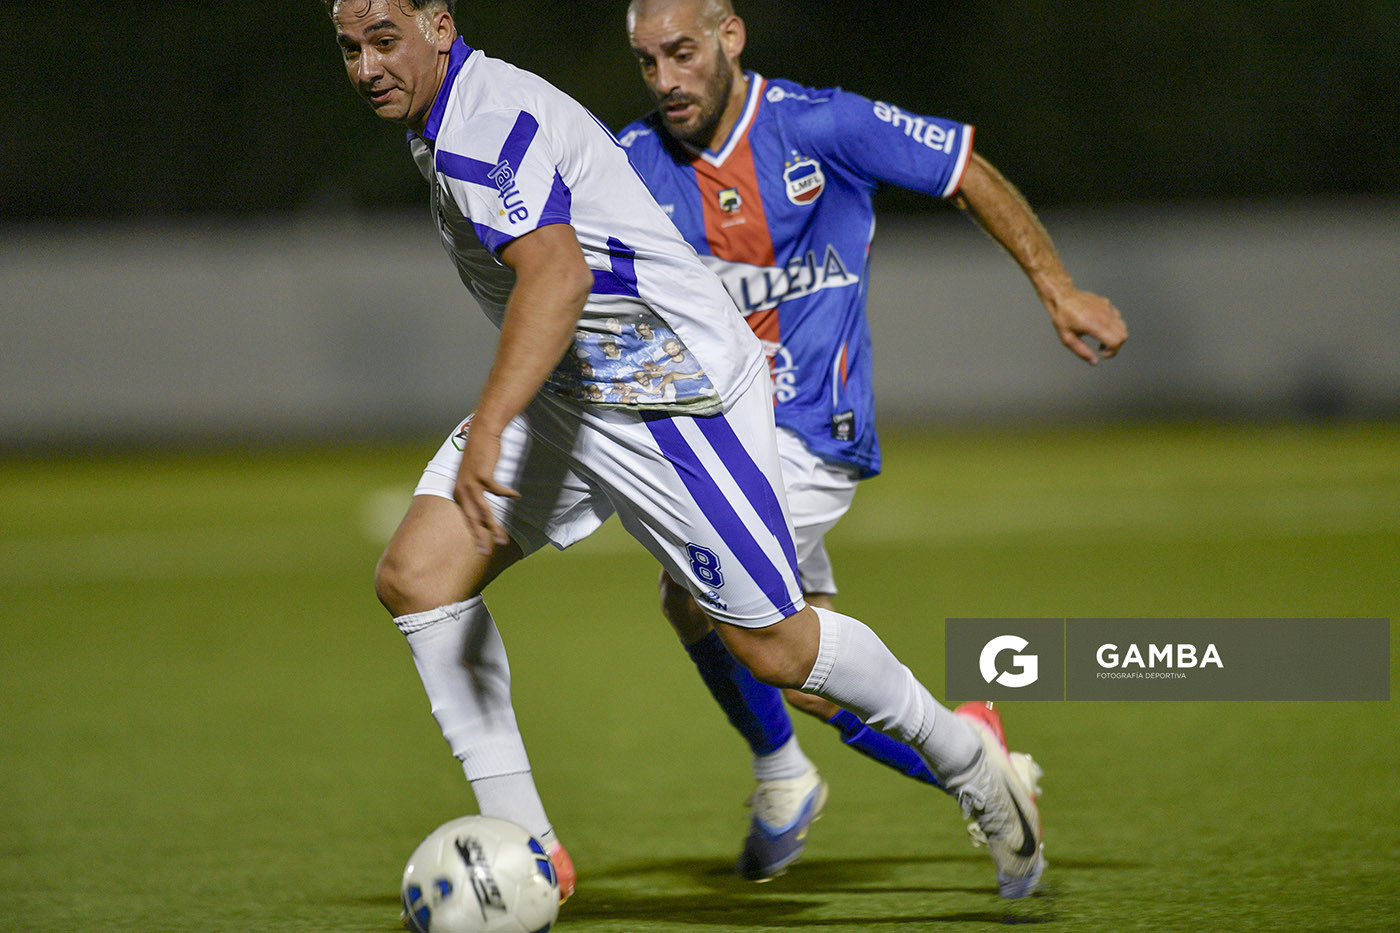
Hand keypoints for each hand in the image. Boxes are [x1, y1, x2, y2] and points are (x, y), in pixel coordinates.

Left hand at [452, 427, 519, 554]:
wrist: (482, 433)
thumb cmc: (479, 454)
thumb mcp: (472, 475)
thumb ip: (475, 489)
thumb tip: (482, 503)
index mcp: (458, 493)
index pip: (467, 519)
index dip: (475, 534)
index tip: (483, 549)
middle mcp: (462, 491)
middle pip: (473, 519)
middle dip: (481, 537)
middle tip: (487, 552)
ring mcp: (471, 484)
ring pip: (484, 511)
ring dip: (494, 526)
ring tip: (503, 539)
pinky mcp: (482, 475)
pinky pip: (497, 490)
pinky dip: (507, 494)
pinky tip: (516, 496)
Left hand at [1046, 288, 1126, 364]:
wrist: (1062, 295)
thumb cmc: (1062, 316)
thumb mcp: (1067, 338)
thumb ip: (1081, 351)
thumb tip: (1094, 362)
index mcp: (1093, 325)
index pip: (1115, 341)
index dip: (1112, 352)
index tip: (1102, 354)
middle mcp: (1104, 315)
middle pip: (1123, 335)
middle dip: (1115, 346)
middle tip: (1103, 348)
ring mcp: (1107, 308)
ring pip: (1123, 326)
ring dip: (1116, 336)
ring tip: (1102, 338)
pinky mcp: (1107, 304)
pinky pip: (1118, 318)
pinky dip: (1114, 326)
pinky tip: (1101, 328)